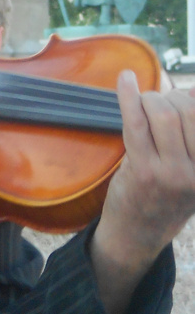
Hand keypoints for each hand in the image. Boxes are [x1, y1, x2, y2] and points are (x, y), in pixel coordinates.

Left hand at [91, 71, 194, 313]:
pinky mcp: (142, 170)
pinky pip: (136, 122)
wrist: (137, 235)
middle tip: (158, 103)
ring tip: (144, 104)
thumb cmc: (165, 196)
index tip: (183, 96)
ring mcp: (170, 172)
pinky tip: (126, 78)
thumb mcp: (192, 171)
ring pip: (163, 113)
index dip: (192, 98)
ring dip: (151, 99)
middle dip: (171, 97)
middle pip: (187, 110)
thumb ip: (192, 136)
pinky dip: (129, 96)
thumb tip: (192, 89)